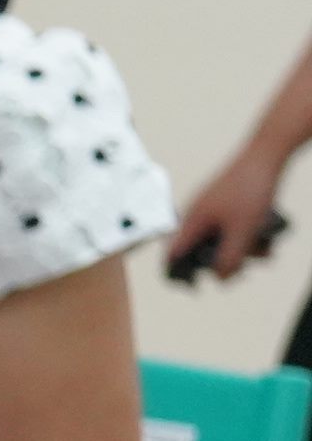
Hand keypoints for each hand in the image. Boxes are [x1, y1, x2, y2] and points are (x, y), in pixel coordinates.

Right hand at [169, 153, 290, 285]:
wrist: (267, 153)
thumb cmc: (251, 187)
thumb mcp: (243, 230)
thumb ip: (229, 259)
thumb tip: (221, 279)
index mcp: (192, 221)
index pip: (173, 254)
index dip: (178, 274)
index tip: (191, 287)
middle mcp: (197, 215)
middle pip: (202, 250)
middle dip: (224, 261)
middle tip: (245, 264)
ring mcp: (212, 208)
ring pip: (222, 239)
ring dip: (243, 249)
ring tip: (265, 249)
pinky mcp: (227, 203)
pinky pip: (232, 227)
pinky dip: (247, 235)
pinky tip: (265, 234)